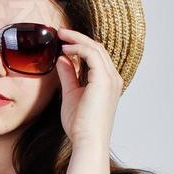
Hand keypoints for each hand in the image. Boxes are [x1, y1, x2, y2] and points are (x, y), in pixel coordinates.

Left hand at [55, 28, 122, 142]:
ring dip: (77, 39)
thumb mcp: (71, 94)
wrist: (87, 140)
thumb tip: (62, 59)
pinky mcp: (104, 80)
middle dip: (78, 38)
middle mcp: (113, 78)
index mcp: (107, 82)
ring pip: (95, 48)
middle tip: (60, 32)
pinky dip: (78, 48)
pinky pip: (91, 54)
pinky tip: (65, 49)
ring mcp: (110, 78)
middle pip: (97, 48)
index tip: (63, 42)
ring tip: (61, 36)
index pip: (96, 56)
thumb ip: (68, 75)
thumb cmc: (80, 125)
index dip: (80, 46)